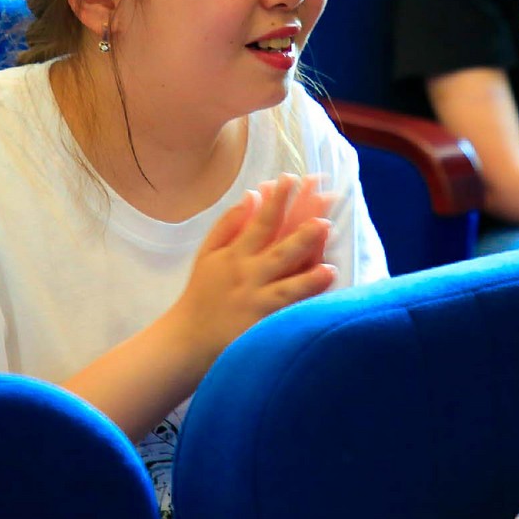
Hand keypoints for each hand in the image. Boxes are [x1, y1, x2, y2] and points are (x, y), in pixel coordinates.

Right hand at [167, 174, 336, 360]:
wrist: (189, 338)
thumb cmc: (202, 292)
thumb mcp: (208, 253)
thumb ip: (229, 223)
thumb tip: (253, 193)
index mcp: (236, 255)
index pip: (261, 222)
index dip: (278, 200)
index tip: (292, 180)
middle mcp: (248, 276)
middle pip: (279, 252)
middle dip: (302, 236)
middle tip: (324, 221)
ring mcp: (256, 303)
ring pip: (287, 289)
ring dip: (308, 278)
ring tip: (330, 269)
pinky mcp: (262, 328)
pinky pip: (287, 316)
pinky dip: (304, 308)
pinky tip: (320, 303)